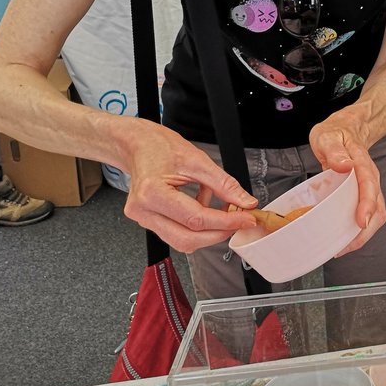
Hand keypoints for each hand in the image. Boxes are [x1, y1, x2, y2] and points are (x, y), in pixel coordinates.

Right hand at [120, 118, 258, 252]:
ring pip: (181, 240)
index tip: (247, 219)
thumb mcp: (199, 161)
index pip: (195, 219)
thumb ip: (225, 185)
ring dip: (208, 231)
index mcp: (152, 193)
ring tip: (221, 210)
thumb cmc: (161, 147)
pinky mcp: (147, 221)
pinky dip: (196, 226)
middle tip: (239, 221)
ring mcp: (142, 219)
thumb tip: (245, 202)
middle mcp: (143, 211)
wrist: (138, 145)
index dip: (226, 222)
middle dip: (218, 233)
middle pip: (187, 239)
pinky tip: (204, 206)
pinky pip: (176, 233)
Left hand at [309, 109, 385, 256]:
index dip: (367, 205)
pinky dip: (358, 231)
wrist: (347, 128)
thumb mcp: (328, 136)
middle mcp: (370, 178)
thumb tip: (343, 165)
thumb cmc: (336, 133)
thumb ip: (333, 149)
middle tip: (345, 247)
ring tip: (342, 248)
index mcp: (362, 163)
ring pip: (376, 216)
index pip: (370, 185)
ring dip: (362, 235)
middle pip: (378, 208)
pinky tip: (343, 239)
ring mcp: (369, 188)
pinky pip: (367, 215)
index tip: (361, 221)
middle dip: (366, 231)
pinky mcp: (363, 195)